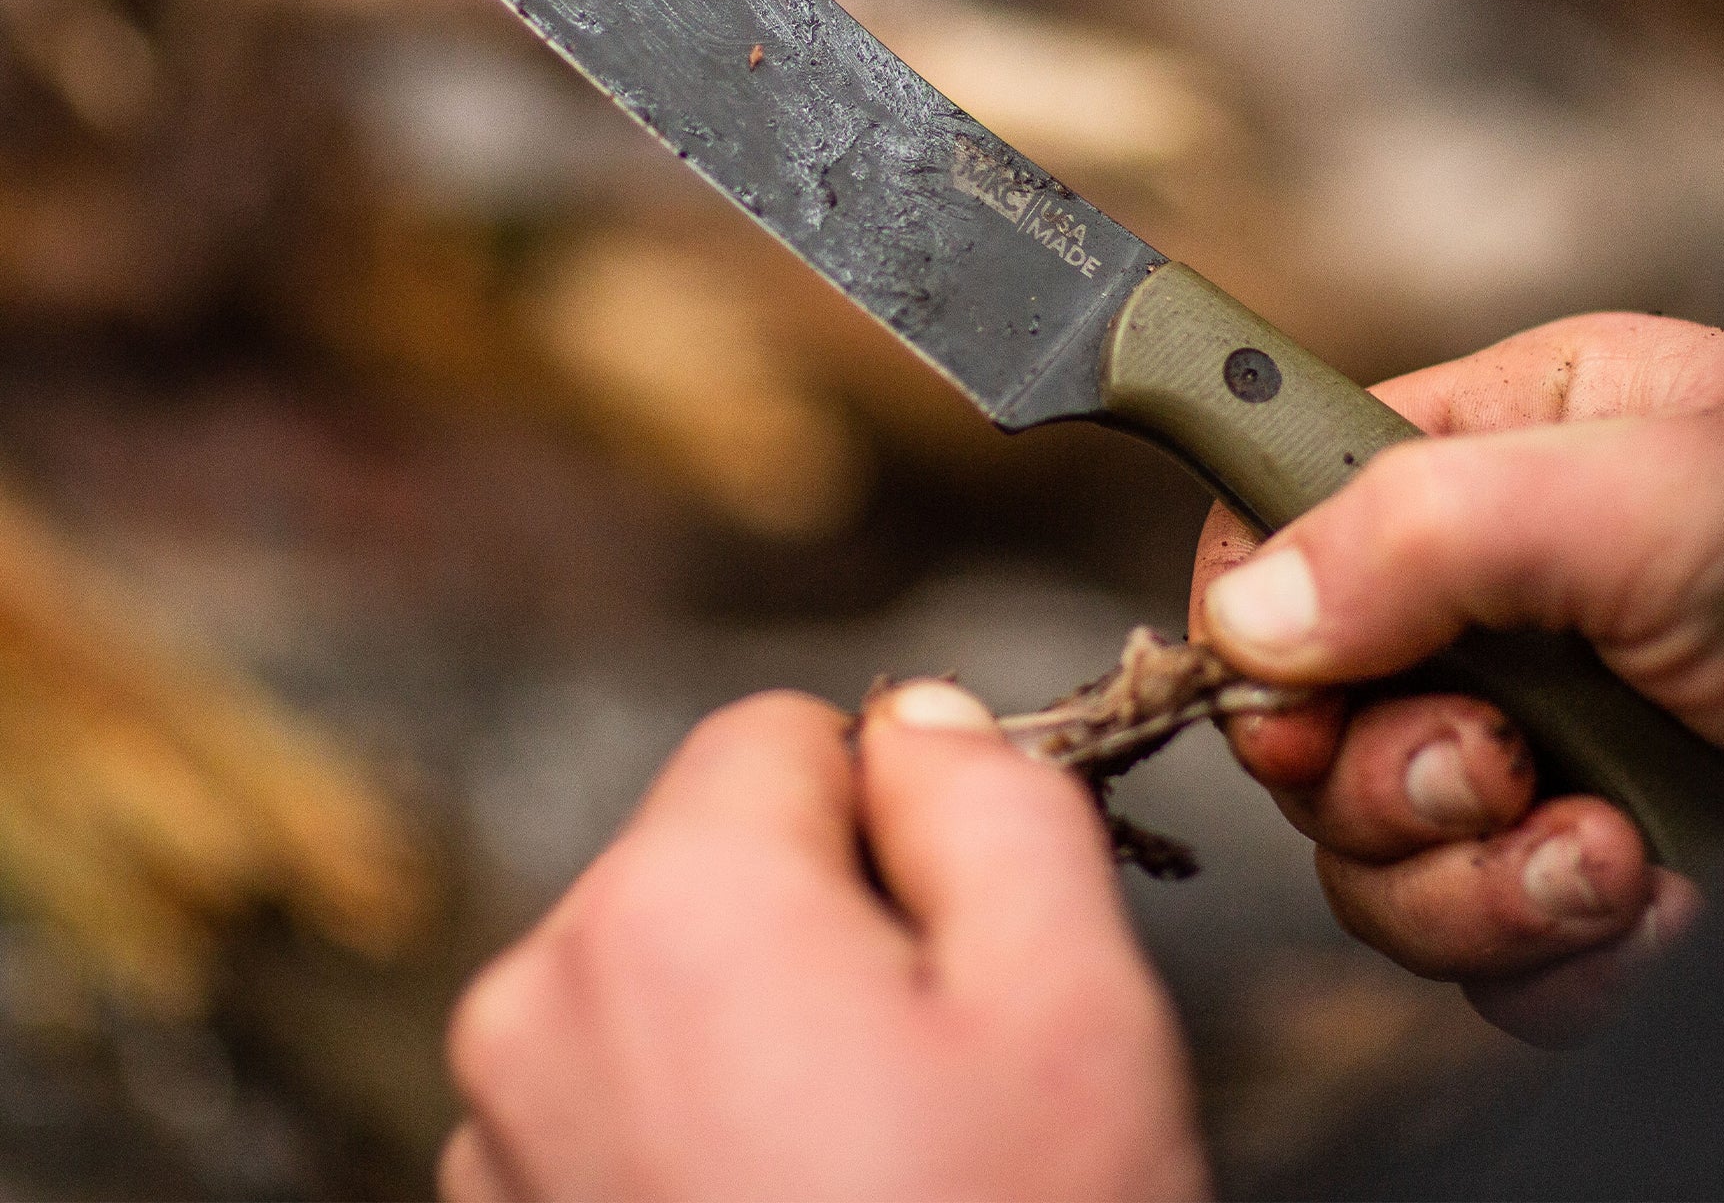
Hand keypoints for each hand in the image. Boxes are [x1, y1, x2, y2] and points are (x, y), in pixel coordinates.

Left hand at [440, 682, 1206, 1202]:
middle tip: (931, 1073)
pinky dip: (699, 1130)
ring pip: (668, 978)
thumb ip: (991, 796)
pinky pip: (615, 1099)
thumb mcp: (1073, 995)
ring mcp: (496, 1141)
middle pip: (712, 855)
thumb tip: (918, 719)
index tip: (957, 934)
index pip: (781, 734)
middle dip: (826, 920)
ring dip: (764, 1031)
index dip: (896, 809)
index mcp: (667, 909)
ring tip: (867, 1170)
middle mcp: (537, 1006)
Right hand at [1190, 313, 1723, 1044]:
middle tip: (1493, 768)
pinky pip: (1480, 947)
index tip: (1289, 694)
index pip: (1291, 512)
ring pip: (1379, 847)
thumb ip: (1425, 526)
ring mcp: (1545, 739)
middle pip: (1315, 708)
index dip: (1264, 615)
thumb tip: (1251, 618)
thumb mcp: (1654, 495)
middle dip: (1392, 772)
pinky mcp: (1589, 865)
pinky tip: (1649, 901)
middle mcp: (1508, 594)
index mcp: (1506, 448)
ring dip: (1473, 878)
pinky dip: (1550, 951)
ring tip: (1603, 849)